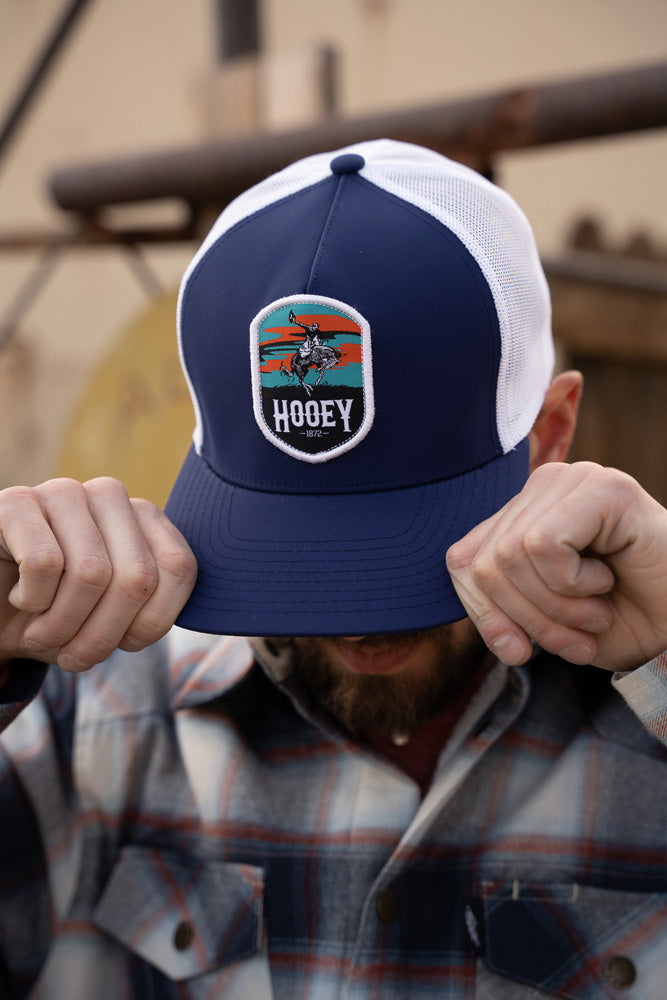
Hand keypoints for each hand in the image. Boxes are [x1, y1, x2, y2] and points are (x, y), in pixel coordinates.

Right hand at [0, 478, 196, 671]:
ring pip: (92, 572)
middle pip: (138, 576)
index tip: (121, 644)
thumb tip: (156, 622)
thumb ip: (148, 611)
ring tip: (42, 634)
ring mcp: (64, 492)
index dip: (150, 623)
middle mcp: (110, 496)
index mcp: (144, 518)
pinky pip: (45, 563)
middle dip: (104, 634)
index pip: (178, 567)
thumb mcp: (110, 620)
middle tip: (74, 655)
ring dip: (63, 626)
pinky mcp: (17, 501)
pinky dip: (33, 600)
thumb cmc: (56, 615)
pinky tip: (20, 597)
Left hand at [446, 462, 666, 671]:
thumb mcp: (547, 627)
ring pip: (512, 555)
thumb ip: (505, 619)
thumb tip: (500, 640)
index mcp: (523, 513)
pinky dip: (574, 584)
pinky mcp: (603, 488)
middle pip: (484, 563)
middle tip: (576, 638)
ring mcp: (573, 480)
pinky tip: (607, 581)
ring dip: (558, 608)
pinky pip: (544, 544)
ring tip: (596, 612)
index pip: (461, 560)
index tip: (522, 649)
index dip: (485, 614)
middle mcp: (543, 486)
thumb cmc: (624, 618)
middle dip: (527, 619)